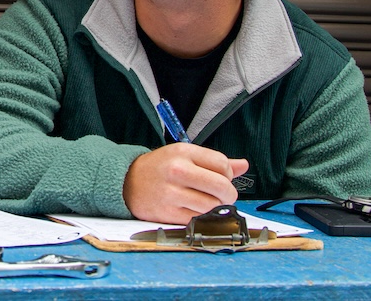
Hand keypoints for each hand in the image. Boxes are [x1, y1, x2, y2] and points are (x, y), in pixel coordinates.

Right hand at [122, 143, 248, 223]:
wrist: (127, 181)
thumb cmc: (159, 168)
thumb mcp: (184, 156)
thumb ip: (214, 161)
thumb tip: (243, 165)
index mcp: (183, 152)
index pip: (222, 164)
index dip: (228, 174)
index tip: (221, 178)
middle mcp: (177, 170)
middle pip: (221, 186)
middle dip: (228, 194)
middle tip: (222, 196)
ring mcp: (172, 192)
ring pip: (212, 205)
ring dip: (215, 207)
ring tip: (206, 202)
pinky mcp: (167, 212)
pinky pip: (198, 218)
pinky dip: (201, 217)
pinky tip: (193, 209)